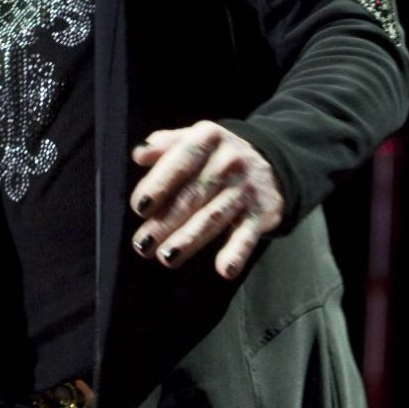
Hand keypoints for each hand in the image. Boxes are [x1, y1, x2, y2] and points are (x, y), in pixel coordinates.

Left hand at [130, 121, 283, 278]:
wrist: (269, 161)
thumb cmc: (215, 154)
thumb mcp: (193, 138)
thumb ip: (165, 144)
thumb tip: (139, 154)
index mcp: (207, 139)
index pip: (180, 162)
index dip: (159, 185)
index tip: (140, 207)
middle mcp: (229, 162)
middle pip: (193, 196)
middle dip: (165, 222)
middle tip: (143, 244)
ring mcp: (246, 188)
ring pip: (213, 217)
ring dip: (189, 239)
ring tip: (167, 257)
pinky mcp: (261, 213)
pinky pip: (247, 235)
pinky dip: (237, 252)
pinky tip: (224, 269)